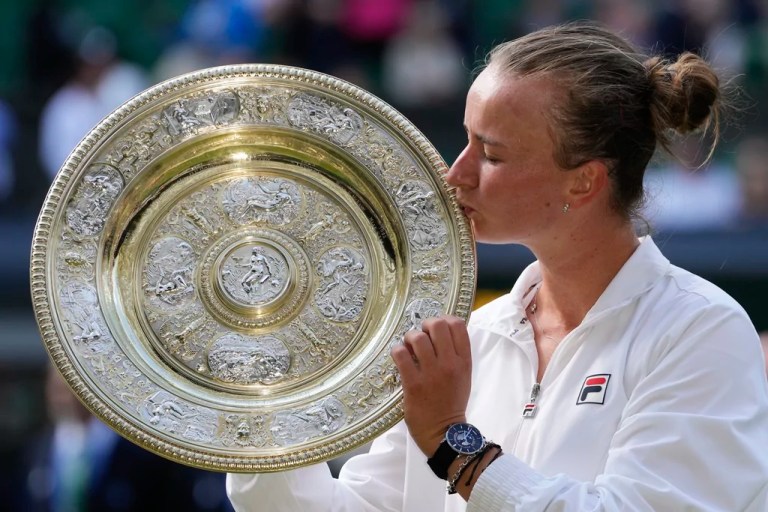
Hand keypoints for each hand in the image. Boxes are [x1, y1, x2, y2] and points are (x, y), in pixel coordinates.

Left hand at [390, 315, 472, 456]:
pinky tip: (400, 358)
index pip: (457, 325)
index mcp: (464, 361)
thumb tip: (440, 332)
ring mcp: (431, 373)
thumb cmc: (452, 403)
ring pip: (417, 337)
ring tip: (408, 348)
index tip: (436, 328)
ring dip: (409, 338)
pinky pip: (401, 354)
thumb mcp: (463, 376)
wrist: (444, 433)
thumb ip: (455, 355)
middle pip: (437, 325)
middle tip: (421, 337)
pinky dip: (397, 351)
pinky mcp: (413, 383)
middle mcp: (449, 364)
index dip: (444, 319)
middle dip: (425, 326)